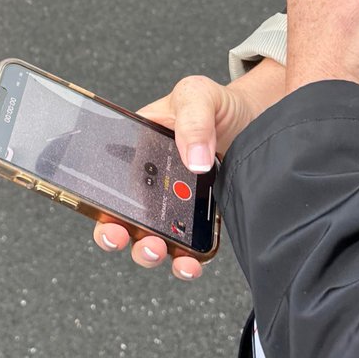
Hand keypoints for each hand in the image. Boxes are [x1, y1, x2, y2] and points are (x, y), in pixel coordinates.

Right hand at [93, 59, 287, 279]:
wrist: (258, 119)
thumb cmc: (218, 104)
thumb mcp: (197, 94)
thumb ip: (193, 119)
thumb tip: (194, 160)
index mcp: (139, 148)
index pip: (108, 179)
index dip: (99, 202)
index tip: (106, 217)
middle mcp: (153, 180)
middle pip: (122, 215)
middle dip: (117, 234)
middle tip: (123, 236)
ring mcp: (177, 203)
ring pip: (152, 237)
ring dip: (149, 251)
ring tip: (159, 251)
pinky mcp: (201, 220)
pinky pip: (188, 246)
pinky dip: (186, 261)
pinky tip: (192, 263)